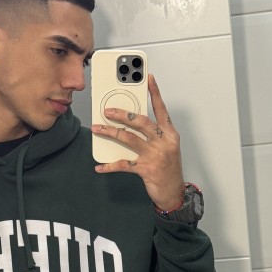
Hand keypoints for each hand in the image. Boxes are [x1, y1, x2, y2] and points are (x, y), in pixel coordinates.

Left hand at [92, 74, 184, 210]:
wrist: (174, 193)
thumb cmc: (169, 169)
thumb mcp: (167, 147)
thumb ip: (154, 134)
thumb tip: (132, 122)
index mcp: (170, 134)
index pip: (162, 109)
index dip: (155, 93)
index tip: (148, 78)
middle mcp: (163, 142)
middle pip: (140, 121)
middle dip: (122, 114)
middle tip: (107, 110)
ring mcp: (154, 155)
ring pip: (129, 139)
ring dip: (110, 132)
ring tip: (97, 129)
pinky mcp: (145, 169)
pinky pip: (123, 164)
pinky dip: (109, 166)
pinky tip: (100, 166)